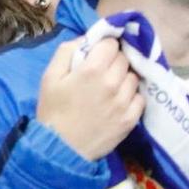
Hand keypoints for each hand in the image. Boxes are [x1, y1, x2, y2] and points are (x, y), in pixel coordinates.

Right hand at [35, 39, 142, 161]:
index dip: (104, 46)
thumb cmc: (52, 111)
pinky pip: (140, 98)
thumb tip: (86, 39)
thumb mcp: (49, 76)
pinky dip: (131, 96)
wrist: (60, 149)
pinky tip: (118, 102)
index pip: (111, 43)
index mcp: (92, 69)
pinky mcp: (131, 119)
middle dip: (114, 60)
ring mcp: (124, 102)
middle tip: (101, 71)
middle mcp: (113, 82)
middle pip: (124, 59)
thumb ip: (67, 51)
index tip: (97, 54)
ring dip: (124, 78)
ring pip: (134, 77)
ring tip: (110, 87)